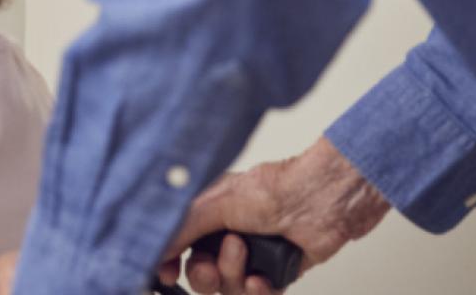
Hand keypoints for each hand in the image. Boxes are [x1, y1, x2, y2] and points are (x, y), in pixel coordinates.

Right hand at [156, 137, 390, 293]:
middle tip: (209, 266)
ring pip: (227, 287)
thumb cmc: (272, 191)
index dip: (168, 262)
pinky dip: (257, 290)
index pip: (178, 246)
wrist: (319, 205)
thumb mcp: (213, 205)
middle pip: (200, 274)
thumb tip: (156, 248)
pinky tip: (261, 278)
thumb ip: (181, 228)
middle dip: (204, 274)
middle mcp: (226, 236)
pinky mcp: (275, 274)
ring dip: (233, 274)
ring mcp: (251, 257)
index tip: (164, 272)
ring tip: (243, 253)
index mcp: (207, 216)